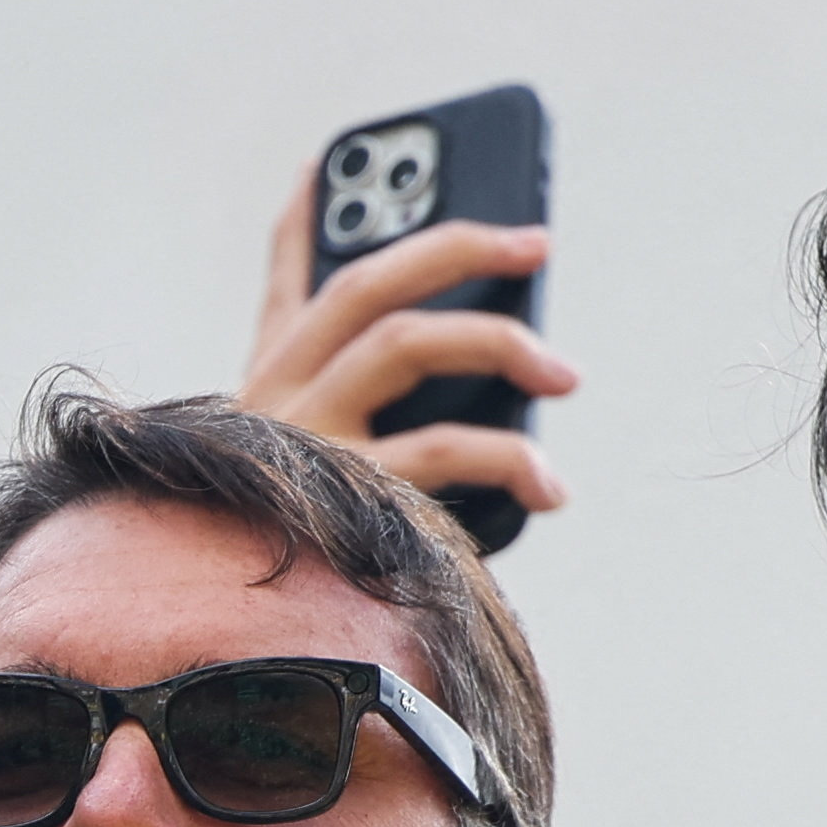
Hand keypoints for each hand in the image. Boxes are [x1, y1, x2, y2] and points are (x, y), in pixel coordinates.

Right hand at [238, 171, 575, 514]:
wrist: (262, 663)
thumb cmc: (306, 544)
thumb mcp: (303, 468)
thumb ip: (353, 411)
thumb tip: (418, 382)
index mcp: (268, 387)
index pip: (286, 283)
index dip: (303, 218)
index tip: (322, 163)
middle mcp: (274, 401)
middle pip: (361, 286)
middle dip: (455, 248)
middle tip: (535, 242)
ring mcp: (301, 441)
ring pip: (402, 342)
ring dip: (499, 342)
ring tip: (565, 374)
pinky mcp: (339, 495)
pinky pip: (439, 450)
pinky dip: (505, 457)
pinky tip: (546, 483)